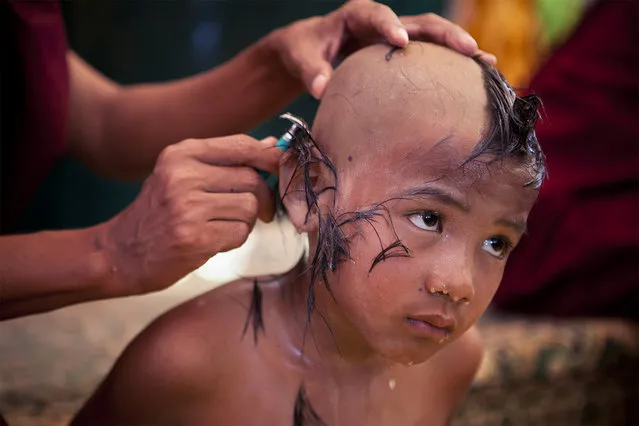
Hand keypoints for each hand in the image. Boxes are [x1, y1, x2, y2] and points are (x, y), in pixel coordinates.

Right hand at [99, 135, 279, 295]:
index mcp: (181, 154)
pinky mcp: (194, 237)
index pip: (241, 146)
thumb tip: (271, 145)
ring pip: (250, 207)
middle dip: (262, 198)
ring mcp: (187, 206)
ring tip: (224, 226)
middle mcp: (183, 175)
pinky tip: (214, 240)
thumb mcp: (181, 175)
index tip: (280, 168)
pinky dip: (235, 239)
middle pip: (251, 179)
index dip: (270, 157)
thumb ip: (225, 160)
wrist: (121, 253)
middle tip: (257, 212)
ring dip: (247, 221)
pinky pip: (240, 233)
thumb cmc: (159, 213)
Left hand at [268, 0, 495, 98]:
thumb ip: (309, 70)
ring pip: (432, 38)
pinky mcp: (404, 56)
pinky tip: (476, 78)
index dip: (388, 25)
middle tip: (467, 48)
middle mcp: (382, 23)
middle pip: (418, 22)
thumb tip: (321, 88)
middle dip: (443, 33)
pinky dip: (452, 65)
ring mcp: (397, 38)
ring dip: (458, 48)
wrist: (309, 51)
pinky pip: (431, 57)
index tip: (400, 40)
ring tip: (486, 63)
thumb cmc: (304, 51)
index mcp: (354, 17)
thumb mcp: (300, 57)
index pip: (374, 15)